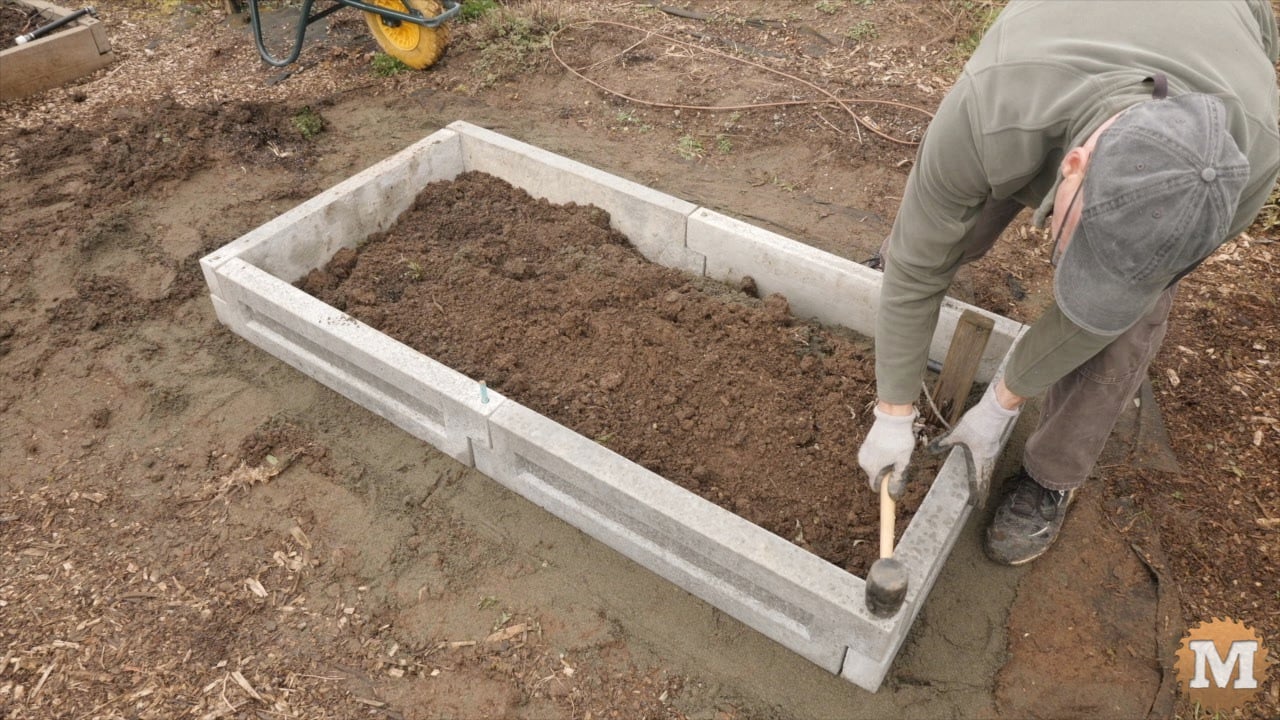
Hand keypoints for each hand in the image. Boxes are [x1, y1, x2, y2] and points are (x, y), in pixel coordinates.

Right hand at [858, 406, 917, 499]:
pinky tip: (889, 446)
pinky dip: (881, 455)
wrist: (892, 418)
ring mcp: (863, 453)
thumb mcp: (903, 461)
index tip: (893, 485)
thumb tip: (893, 493)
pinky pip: (873, 456)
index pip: (875, 487)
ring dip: (884, 464)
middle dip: (886, 473)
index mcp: (872, 469)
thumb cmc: (899, 439)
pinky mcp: (865, 445)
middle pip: (876, 476)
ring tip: (894, 452)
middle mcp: (864, 462)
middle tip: (898, 463)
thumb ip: (897, 478)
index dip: (885, 488)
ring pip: (874, 465)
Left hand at [928, 381, 1020, 506]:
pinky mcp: (993, 443)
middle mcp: (988, 457)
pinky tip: (984, 467)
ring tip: (983, 488)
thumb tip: (930, 450)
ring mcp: (992, 450)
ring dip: (985, 480)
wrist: (995, 410)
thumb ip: (943, 443)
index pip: (979, 480)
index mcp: (980, 458)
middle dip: (983, 490)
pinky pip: (990, 461)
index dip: (978, 492)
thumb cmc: (977, 422)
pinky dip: (987, 469)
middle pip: (986, 477)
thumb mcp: (957, 433)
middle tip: (982, 501)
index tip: (978, 503)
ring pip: (989, 469)